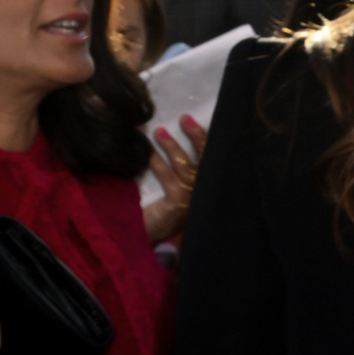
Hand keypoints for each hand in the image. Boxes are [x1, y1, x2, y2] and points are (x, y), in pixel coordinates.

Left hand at [140, 114, 206, 245]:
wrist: (142, 236)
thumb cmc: (156, 208)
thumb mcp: (171, 184)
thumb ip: (176, 167)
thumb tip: (164, 131)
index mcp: (206, 185)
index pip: (212, 157)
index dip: (204, 137)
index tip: (190, 118)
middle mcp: (205, 192)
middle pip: (207, 159)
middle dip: (198, 137)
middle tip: (184, 118)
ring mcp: (194, 200)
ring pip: (187, 167)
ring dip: (173, 147)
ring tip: (158, 132)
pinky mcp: (180, 206)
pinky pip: (171, 180)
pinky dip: (160, 165)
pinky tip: (150, 155)